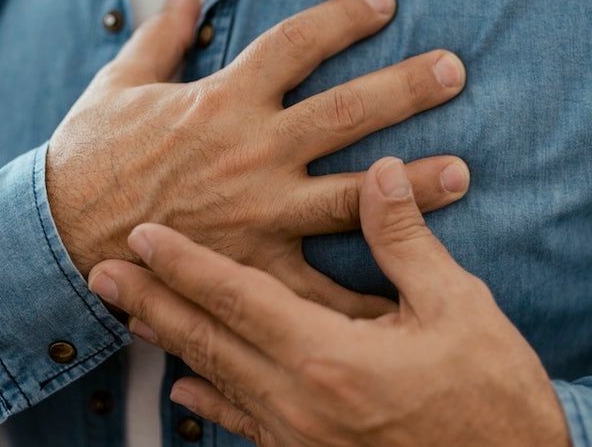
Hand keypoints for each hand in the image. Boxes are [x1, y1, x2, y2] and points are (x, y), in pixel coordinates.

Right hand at [47, 0, 468, 315]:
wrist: (57, 235)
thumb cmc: (87, 156)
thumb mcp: (119, 84)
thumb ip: (161, 36)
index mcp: (223, 99)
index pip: (296, 42)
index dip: (343, 17)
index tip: (384, 2)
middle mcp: (252, 150)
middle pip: (345, 111)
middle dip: (405, 89)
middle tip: (455, 72)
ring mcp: (258, 210)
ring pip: (350, 193)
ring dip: (409, 186)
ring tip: (461, 175)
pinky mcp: (252, 264)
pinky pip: (317, 285)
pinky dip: (359, 296)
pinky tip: (403, 298)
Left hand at [87, 157, 570, 446]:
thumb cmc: (492, 394)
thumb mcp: (458, 307)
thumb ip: (405, 239)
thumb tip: (380, 171)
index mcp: (330, 356)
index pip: (238, 298)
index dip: (186, 264)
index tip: (143, 235)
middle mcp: (300, 401)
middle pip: (207, 341)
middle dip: (151, 303)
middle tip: (100, 273)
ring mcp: (300, 438)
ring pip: (217, 382)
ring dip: (170, 344)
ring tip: (129, 316)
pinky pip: (244, 425)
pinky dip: (210, 402)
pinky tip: (188, 388)